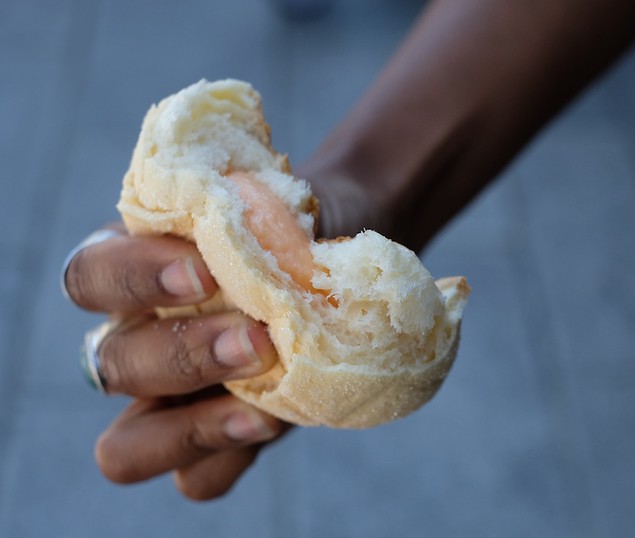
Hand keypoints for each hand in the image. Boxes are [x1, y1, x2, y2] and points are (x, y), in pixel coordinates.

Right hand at [64, 225, 288, 499]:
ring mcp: (176, 399)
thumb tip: (267, 233)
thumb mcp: (288, 210)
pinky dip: (228, 458)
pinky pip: (198, 479)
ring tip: (263, 408)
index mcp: (140, 267)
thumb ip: (268, 218)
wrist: (352, 264)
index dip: (133, 277)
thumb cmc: (308, 228)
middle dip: (181, 355)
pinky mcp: (221, 440)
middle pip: (112, 365)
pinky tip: (274, 424)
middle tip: (257, 341)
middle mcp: (143, 335)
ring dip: (190, 427)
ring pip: (129, 444)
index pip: (91, 277)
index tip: (204, 269)